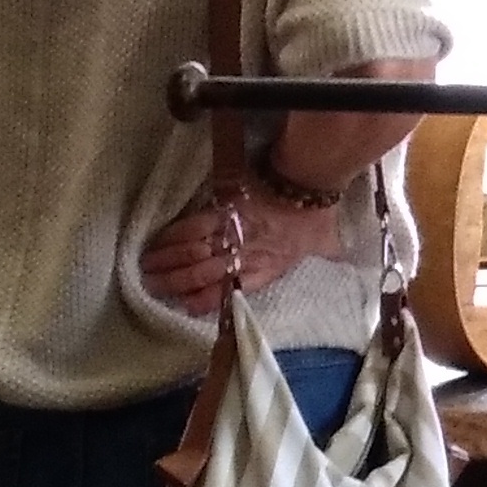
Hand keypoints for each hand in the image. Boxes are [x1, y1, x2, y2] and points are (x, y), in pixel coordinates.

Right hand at [137, 192, 324, 322]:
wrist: (307, 182)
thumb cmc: (318, 213)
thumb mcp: (326, 240)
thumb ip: (327, 251)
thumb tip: (340, 255)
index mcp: (267, 266)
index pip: (230, 291)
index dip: (205, 300)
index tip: (185, 305)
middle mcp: (244, 255)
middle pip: (203, 274)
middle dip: (174, 282)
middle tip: (150, 287)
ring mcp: (229, 233)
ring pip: (192, 253)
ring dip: (166, 262)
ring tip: (145, 269)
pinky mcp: (220, 211)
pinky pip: (191, 227)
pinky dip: (171, 237)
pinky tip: (156, 243)